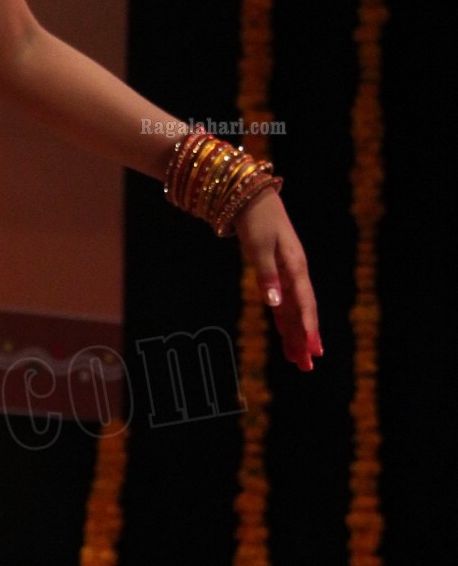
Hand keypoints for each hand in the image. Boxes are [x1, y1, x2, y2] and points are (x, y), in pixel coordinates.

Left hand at [234, 190, 321, 370]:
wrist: (253, 199)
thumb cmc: (257, 221)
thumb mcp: (259, 247)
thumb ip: (268, 276)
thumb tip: (275, 305)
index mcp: (295, 267)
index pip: (305, 304)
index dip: (309, 328)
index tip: (313, 349)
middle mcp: (296, 274)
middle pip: (303, 313)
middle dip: (305, 339)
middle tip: (307, 366)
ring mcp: (288, 275)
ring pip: (294, 311)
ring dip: (296, 335)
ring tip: (300, 361)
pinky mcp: (278, 274)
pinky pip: (284, 303)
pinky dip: (285, 321)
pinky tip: (287, 337)